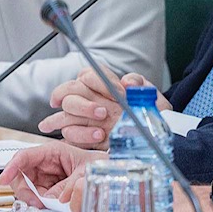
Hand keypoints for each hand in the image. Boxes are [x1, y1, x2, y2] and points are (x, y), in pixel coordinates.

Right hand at [0, 140, 101, 204]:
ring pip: (26, 187)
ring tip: (45, 204)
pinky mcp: (46, 187)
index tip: (3, 179)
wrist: (105, 170)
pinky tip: (47, 204)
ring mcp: (44, 175)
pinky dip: (38, 202)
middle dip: (23, 190)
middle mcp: (44, 163)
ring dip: (31, 198)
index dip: (11, 167)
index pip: (24, 156)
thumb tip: (56, 198)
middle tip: (34, 202)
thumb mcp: (86, 171)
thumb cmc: (95, 162)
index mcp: (51, 151)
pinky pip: (35, 196)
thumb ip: (71, 184)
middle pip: (20, 175)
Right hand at [40, 67, 158, 147]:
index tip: (119, 92)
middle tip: (103, 113)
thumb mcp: (146, 92)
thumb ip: (137, 82)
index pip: (87, 74)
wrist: (148, 132)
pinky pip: (69, 133)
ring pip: (64, 113)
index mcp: (98, 83)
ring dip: (80, 120)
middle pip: (68, 91)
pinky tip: (98, 137)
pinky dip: (81, 136)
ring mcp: (79, 117)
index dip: (101, 82)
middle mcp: (85, 98)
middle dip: (84, 103)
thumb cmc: (144, 109)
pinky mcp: (78, 135)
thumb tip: (128, 82)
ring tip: (101, 130)